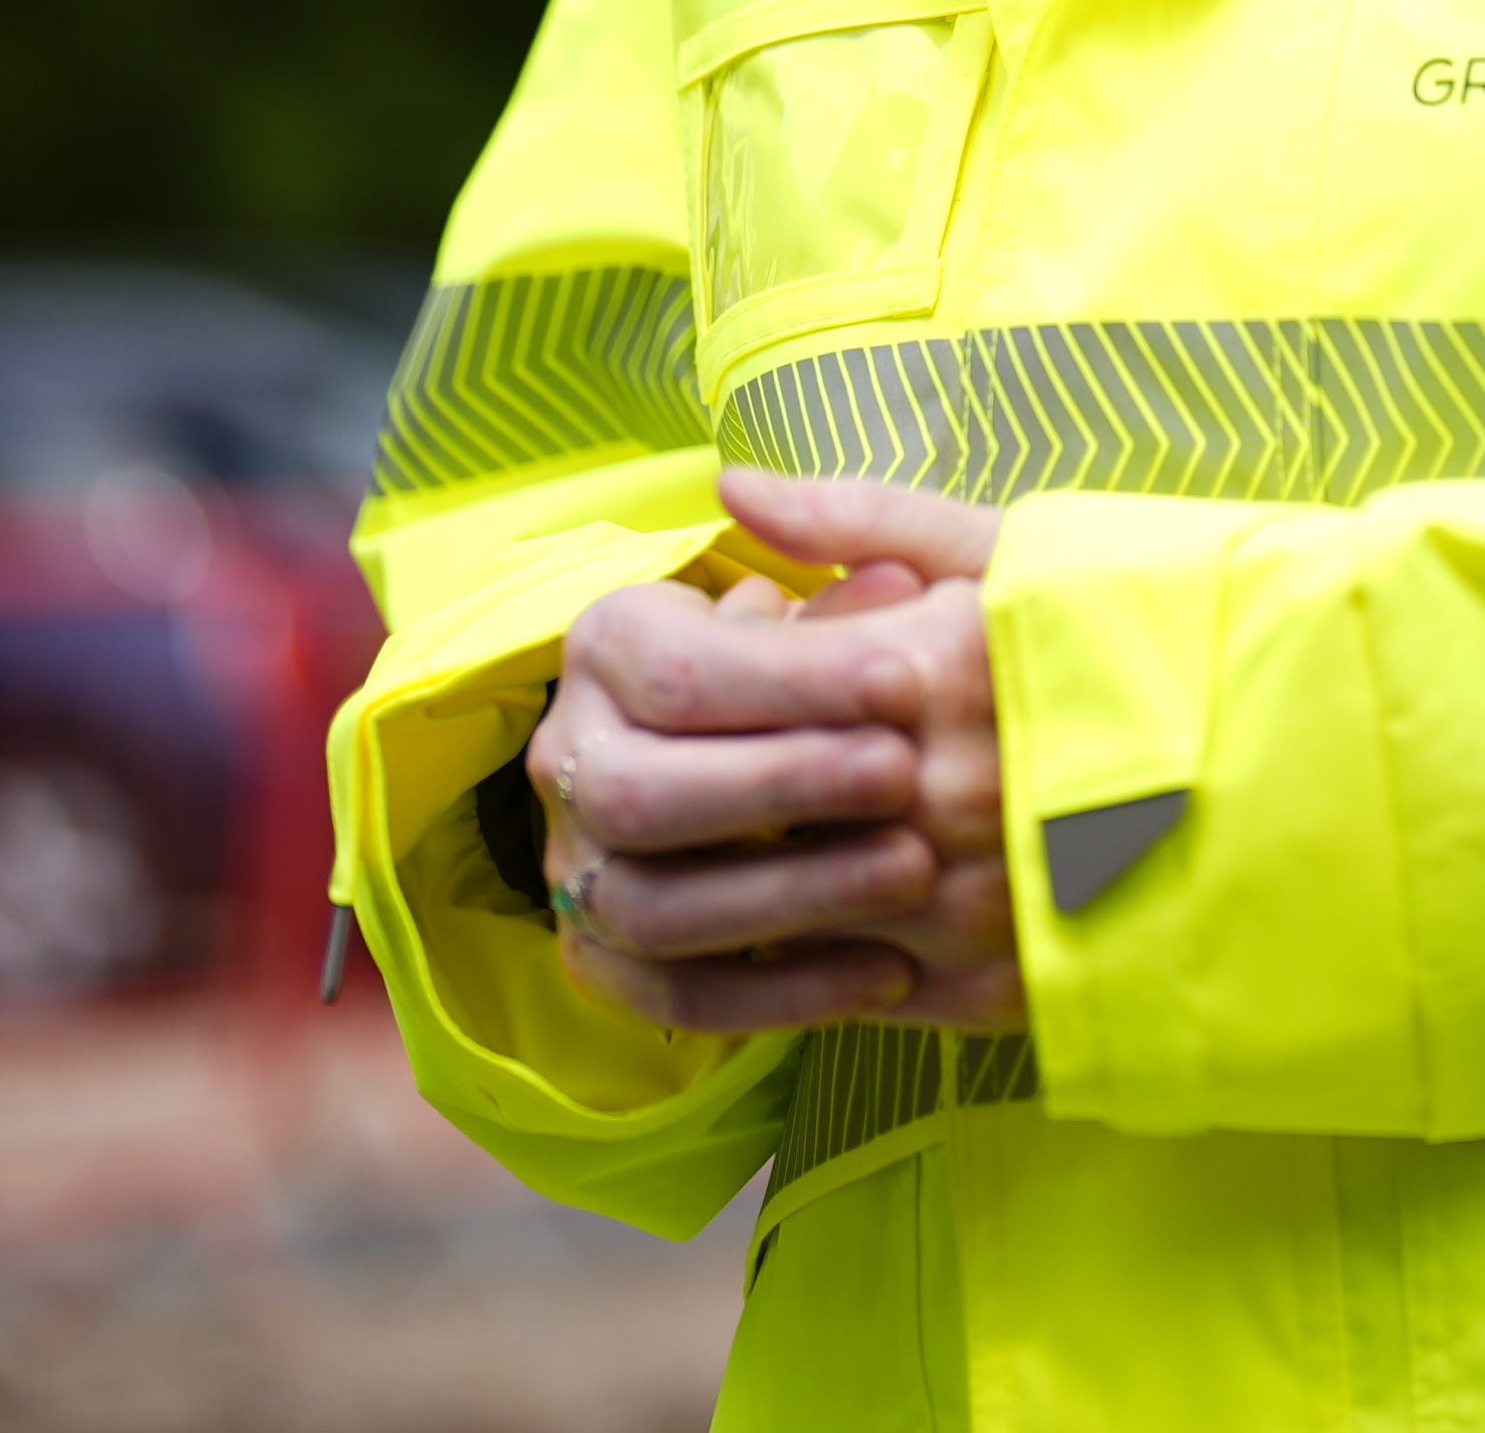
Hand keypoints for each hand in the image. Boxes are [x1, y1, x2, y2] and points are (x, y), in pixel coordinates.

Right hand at [527, 467, 1024, 1034]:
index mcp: (613, 640)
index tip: (904, 678)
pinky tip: (890, 972)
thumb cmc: (885, 643)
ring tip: (913, 873)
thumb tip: (742, 486)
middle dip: (779, 786)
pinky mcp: (613, 957)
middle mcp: (571, 753)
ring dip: (785, 899)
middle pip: (638, 793)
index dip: (789, 681)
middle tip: (904, 777)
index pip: (676, 671)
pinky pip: (672, 998)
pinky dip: (779, 995)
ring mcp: (578, 864)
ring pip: (649, 908)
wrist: (867, 757)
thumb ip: (848, 526)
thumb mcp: (899, 567)